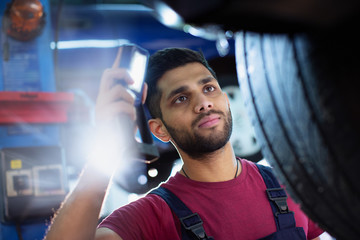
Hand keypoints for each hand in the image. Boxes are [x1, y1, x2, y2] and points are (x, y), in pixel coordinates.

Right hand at [88, 47, 146, 174]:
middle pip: (108, 74)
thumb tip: (144, 85)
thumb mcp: (131, 112)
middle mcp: (102, 98)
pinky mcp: (103, 116)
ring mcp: (101, 106)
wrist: (112, 151)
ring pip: (117, 90)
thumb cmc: (121, 131)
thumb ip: (136, 99)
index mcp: (107, 96)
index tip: (123, 52)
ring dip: (129, 97)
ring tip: (133, 109)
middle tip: (133, 80)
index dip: (117, 63)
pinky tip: (131, 119)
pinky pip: (119, 106)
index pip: (110, 75)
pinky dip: (129, 111)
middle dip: (122, 72)